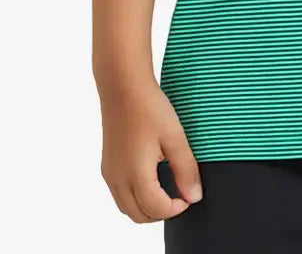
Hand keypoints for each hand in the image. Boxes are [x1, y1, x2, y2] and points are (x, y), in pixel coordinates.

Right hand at [98, 78, 202, 222]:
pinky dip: (136, 197)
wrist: (123, 86)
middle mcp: (117, 179)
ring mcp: (110, 173)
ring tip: (168, 188)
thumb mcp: (175, 137)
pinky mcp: (107, 165)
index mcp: (135, 174)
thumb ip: (186, 170)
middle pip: (139, 215)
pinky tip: (152, 178)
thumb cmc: (149, 107)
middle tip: (180, 195)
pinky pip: (120, 194)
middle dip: (162, 212)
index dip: (177, 208)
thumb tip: (194, 196)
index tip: (190, 194)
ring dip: (147, 207)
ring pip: (127, 208)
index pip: (157, 209)